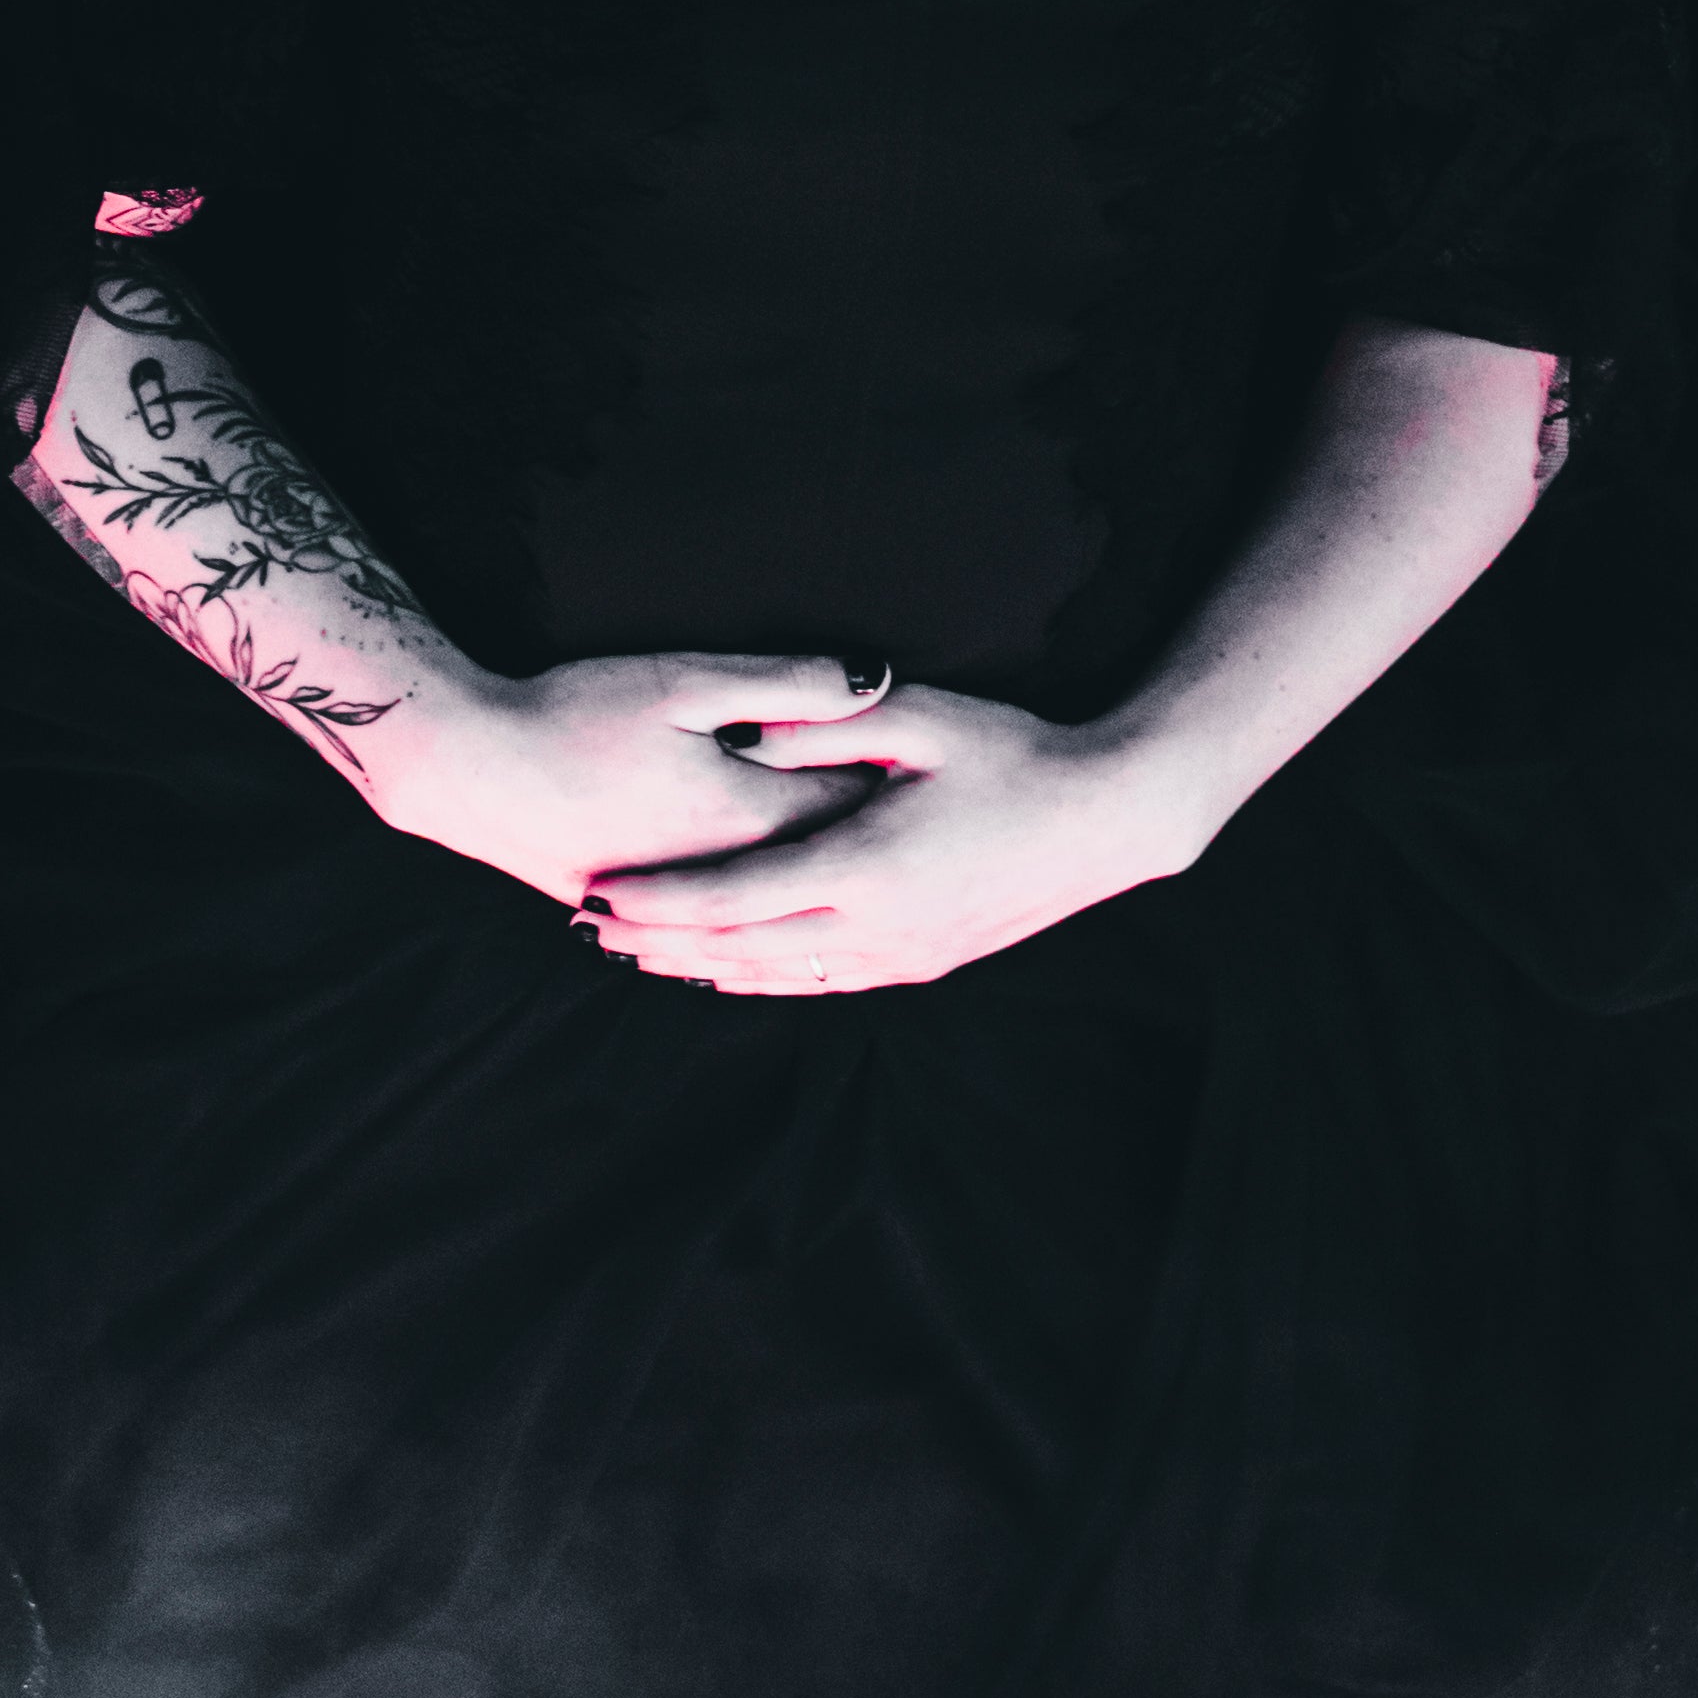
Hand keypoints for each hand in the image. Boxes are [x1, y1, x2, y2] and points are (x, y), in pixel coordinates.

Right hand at [358, 653, 898, 904]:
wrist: (468, 770)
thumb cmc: (572, 713)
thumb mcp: (684, 680)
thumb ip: (784, 682)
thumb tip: (874, 677)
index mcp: (748, 817)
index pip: (850, 808)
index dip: (898, 788)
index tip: (943, 771)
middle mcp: (724, 875)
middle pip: (821, 869)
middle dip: (869, 850)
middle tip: (927, 832)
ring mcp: (678, 904)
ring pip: (770, 919)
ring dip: (817, 907)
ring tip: (871, 901)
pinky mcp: (634, 914)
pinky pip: (716, 940)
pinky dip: (754, 938)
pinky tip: (771, 943)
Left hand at [581, 684, 1210, 993]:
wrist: (1109, 819)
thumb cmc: (1017, 752)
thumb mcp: (921, 718)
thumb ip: (824, 721)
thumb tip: (740, 728)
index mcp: (866, 866)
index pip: (733, 895)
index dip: (659, 900)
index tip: (596, 890)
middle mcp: (877, 927)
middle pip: (739, 947)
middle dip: (658, 940)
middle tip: (588, 926)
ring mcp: (901, 954)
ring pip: (776, 974)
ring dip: (701, 964)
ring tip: (634, 953)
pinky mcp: (921, 962)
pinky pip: (820, 980)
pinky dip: (761, 974)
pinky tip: (722, 966)